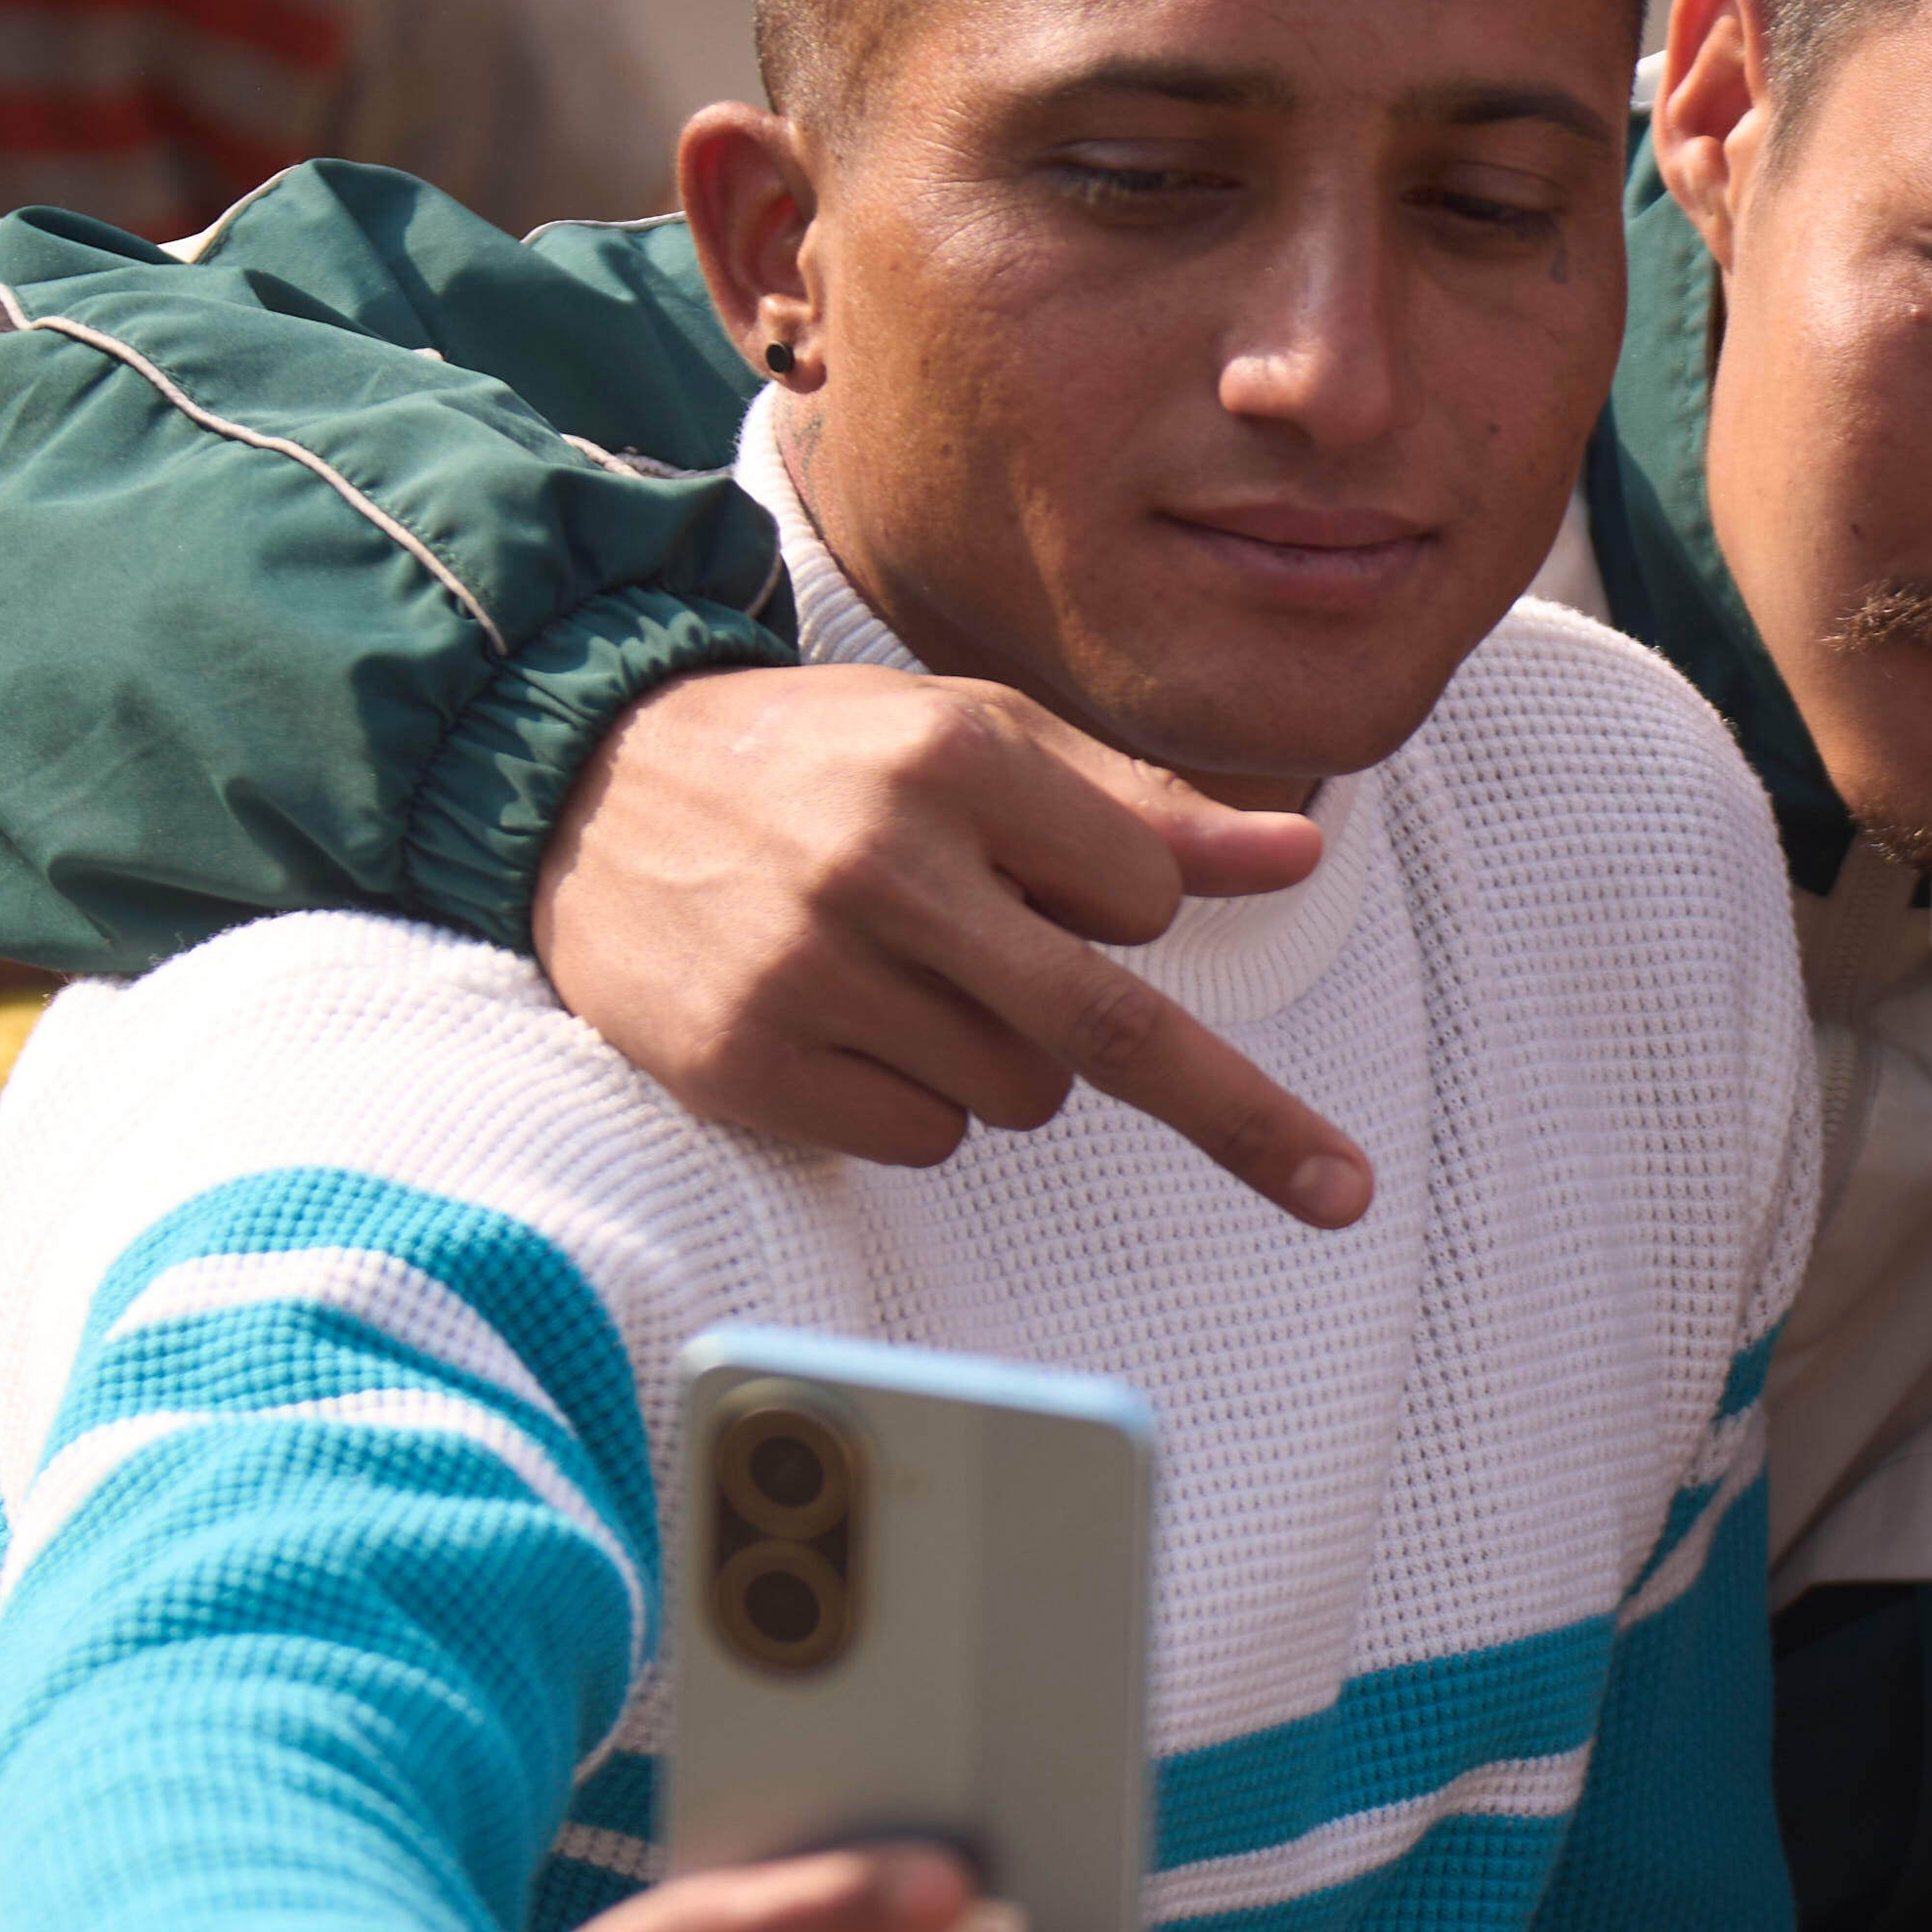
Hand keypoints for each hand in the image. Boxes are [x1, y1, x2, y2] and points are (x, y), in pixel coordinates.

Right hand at [532, 667, 1373, 1221]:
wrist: (587, 781)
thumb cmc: (823, 761)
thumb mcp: (981, 737)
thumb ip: (1145, 807)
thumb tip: (1302, 855)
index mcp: (954, 759)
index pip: (1141, 902)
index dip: (1130, 912)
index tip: (1085, 900)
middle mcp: (884, 865)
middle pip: (1109, 1030)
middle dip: (1242, 1119)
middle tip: (1343, 1194)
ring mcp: (808, 972)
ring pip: (1017, 1097)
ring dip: (1004, 1061)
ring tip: (910, 980)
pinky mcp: (747, 1062)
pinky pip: (923, 1141)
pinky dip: (916, 1106)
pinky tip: (846, 1026)